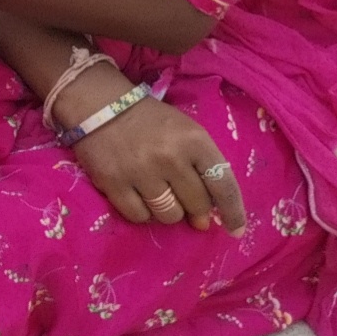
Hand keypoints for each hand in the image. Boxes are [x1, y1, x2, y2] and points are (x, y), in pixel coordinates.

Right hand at [69, 93, 243, 233]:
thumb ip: (202, 168)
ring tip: (160, 196)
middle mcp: (170, 157)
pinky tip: (140, 198)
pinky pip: (139, 216)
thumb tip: (205, 219)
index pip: (223, 185)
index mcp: (194, 140)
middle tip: (188, 206)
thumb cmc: (150, 120)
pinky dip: (143, 213)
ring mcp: (141, 171)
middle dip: (196, 211)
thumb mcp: (186, 132)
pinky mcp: (113, 182)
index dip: (233, 212)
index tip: (236, 230)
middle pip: (197, 205)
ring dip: (169, 212)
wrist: (99, 104)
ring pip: (169, 215)